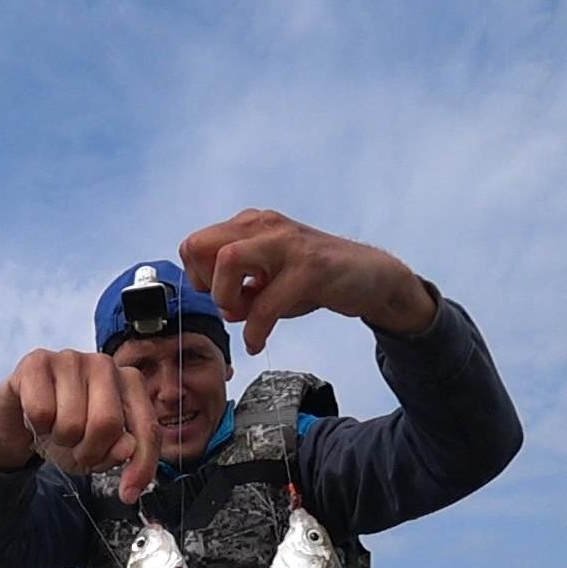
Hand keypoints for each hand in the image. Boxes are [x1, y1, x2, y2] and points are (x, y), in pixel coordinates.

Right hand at [0, 349, 158, 502]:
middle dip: (89, 452)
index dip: (140, 466)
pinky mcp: (37, 361)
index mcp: (130, 385)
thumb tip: (126, 447)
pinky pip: (41, 411)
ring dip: (60, 439)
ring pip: (71, 422)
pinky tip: (37, 417)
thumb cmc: (65, 431)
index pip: (147, 429)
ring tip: (55, 430)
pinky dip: (36, 426)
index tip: (127, 493)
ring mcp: (71, 359)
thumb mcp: (98, 453)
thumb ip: (120, 453)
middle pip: (107, 424)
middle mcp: (105, 365)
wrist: (20, 421)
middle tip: (77, 449)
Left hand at [178, 209, 438, 353]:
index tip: (220, 297)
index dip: (198, 278)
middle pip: (202, 246)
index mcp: (250, 225)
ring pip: (228, 260)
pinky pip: (267, 301)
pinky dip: (256, 329)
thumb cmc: (315, 278)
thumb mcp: (270, 281)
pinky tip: (258, 342)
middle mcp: (264, 226)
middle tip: (228, 306)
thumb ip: (242, 290)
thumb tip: (225, 309)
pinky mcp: (309, 267)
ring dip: (227, 298)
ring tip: (243, 317)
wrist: (372, 276)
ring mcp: (286, 244)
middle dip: (206, 285)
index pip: (194, 244)